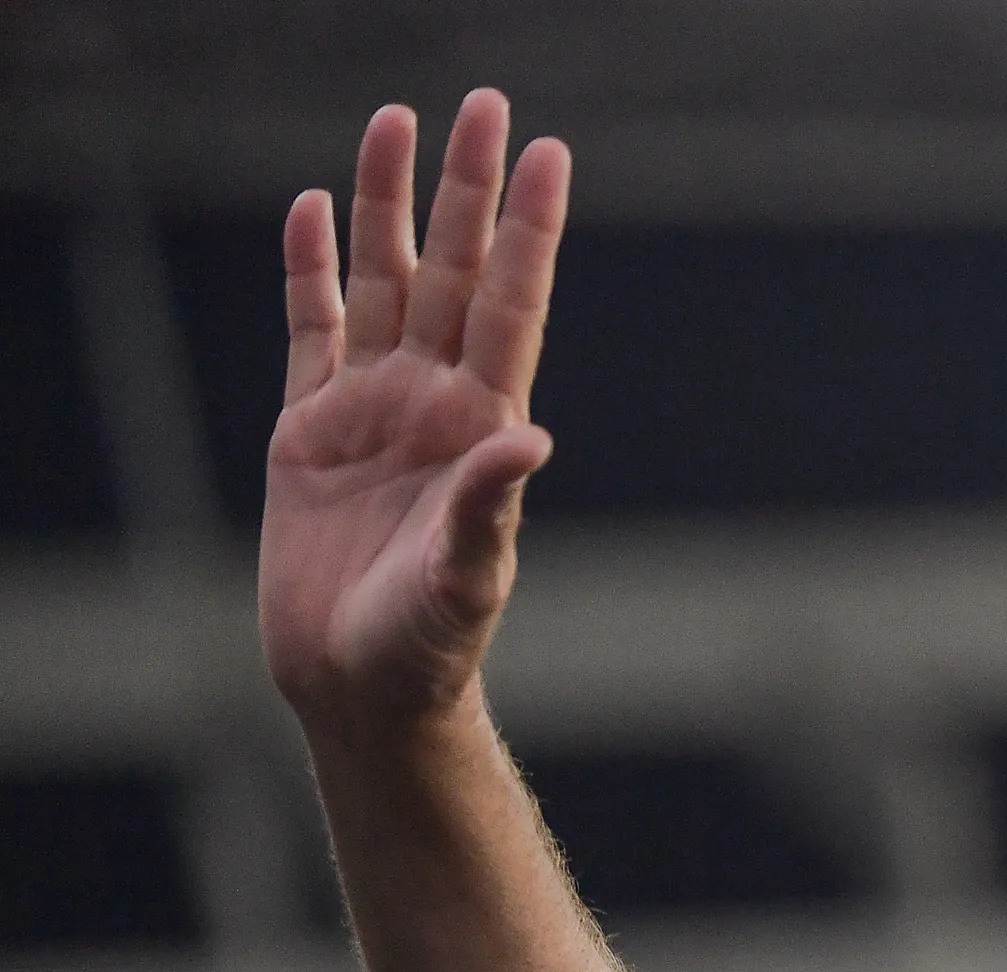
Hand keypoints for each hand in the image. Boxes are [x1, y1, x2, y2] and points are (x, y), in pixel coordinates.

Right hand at [258, 91, 569, 724]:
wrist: (361, 682)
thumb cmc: (428, 643)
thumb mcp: (468, 575)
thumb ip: (491, 506)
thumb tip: (528, 440)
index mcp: (483, 425)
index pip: (513, 302)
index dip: (530, 229)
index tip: (550, 154)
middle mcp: (436, 401)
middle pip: (456, 269)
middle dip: (468, 188)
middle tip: (485, 105)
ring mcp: (376, 407)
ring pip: (385, 280)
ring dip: (389, 205)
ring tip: (394, 121)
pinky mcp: (313, 428)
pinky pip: (311, 329)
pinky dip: (310, 271)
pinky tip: (308, 211)